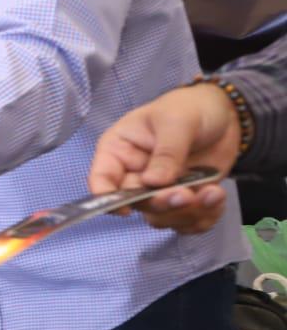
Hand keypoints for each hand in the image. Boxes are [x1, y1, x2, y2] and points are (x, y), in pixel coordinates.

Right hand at [88, 84, 238, 233]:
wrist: (226, 114)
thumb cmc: (190, 107)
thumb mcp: (176, 121)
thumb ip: (166, 152)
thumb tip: (152, 183)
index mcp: (119, 151)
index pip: (101, 180)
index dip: (108, 198)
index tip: (127, 209)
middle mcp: (134, 175)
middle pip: (136, 204)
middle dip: (162, 204)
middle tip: (186, 195)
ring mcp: (159, 190)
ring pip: (162, 218)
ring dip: (187, 213)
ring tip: (212, 192)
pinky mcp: (184, 199)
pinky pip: (187, 222)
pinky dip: (204, 217)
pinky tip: (216, 196)